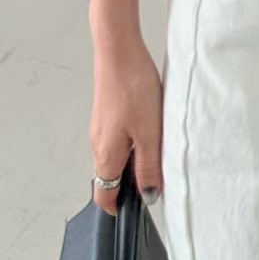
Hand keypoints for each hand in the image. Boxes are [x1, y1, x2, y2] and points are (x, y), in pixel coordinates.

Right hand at [89, 31, 163, 215]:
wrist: (119, 50)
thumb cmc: (134, 88)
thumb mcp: (150, 132)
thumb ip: (149, 166)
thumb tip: (150, 196)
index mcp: (105, 155)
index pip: (104, 195)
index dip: (121, 207)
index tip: (141, 209)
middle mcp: (98, 143)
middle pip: (111, 177)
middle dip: (132, 184)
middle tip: (159, 179)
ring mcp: (101, 127)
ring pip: (116, 156)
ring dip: (135, 160)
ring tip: (160, 151)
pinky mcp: (107, 112)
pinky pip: (119, 137)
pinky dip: (134, 142)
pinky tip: (152, 128)